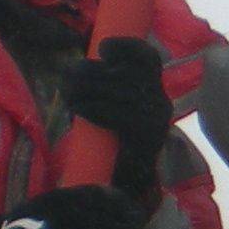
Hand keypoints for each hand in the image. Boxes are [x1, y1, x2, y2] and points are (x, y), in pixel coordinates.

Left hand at [59, 37, 173, 206]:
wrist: (129, 182)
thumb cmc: (113, 139)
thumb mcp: (111, 106)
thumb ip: (103, 84)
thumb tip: (76, 67)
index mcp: (154, 88)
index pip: (148, 57)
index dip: (127, 47)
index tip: (103, 50)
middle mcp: (161, 101)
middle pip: (124, 73)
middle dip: (90, 72)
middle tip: (67, 79)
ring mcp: (157, 119)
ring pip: (118, 91)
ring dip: (87, 91)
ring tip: (69, 97)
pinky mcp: (148, 136)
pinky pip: (118, 115)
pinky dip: (94, 109)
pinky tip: (78, 110)